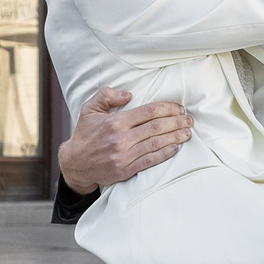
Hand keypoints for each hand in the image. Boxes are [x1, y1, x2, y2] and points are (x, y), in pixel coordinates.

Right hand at [57, 87, 192, 191]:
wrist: (74, 164)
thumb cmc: (85, 134)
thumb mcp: (90, 109)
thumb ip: (106, 95)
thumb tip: (129, 94)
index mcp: (115, 122)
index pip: (148, 112)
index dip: (167, 109)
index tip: (179, 108)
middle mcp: (121, 139)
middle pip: (156, 127)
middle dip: (177, 122)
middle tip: (189, 120)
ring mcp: (124, 156)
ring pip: (156, 144)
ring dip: (175, 137)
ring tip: (188, 133)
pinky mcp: (126, 170)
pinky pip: (150, 161)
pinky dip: (165, 154)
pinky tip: (175, 148)